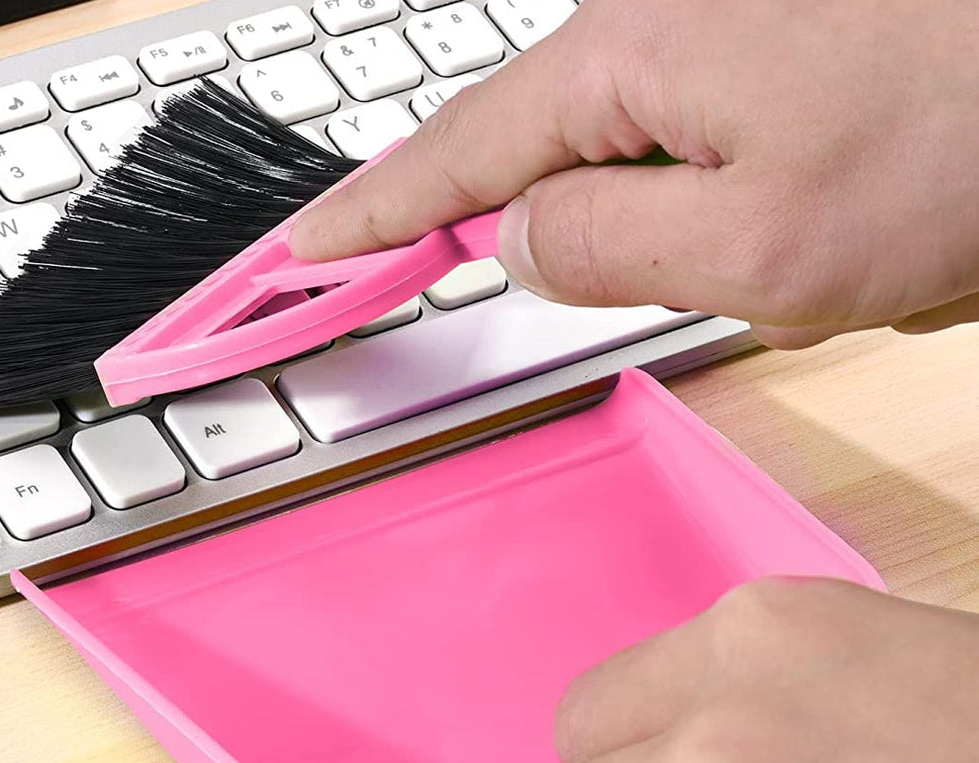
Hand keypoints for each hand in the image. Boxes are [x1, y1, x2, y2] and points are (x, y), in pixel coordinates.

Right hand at [290, 0, 978, 347]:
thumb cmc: (969, 139)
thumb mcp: (757, 250)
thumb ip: (600, 252)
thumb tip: (515, 240)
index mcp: (627, 57)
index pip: (450, 152)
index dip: (369, 214)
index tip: (303, 249)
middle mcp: (661, 26)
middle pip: (558, 171)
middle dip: (626, 252)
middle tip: (720, 283)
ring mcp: (725, 38)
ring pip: (660, 185)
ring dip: (731, 247)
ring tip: (848, 252)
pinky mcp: (778, 61)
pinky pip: (726, 167)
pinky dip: (779, 221)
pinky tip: (869, 225)